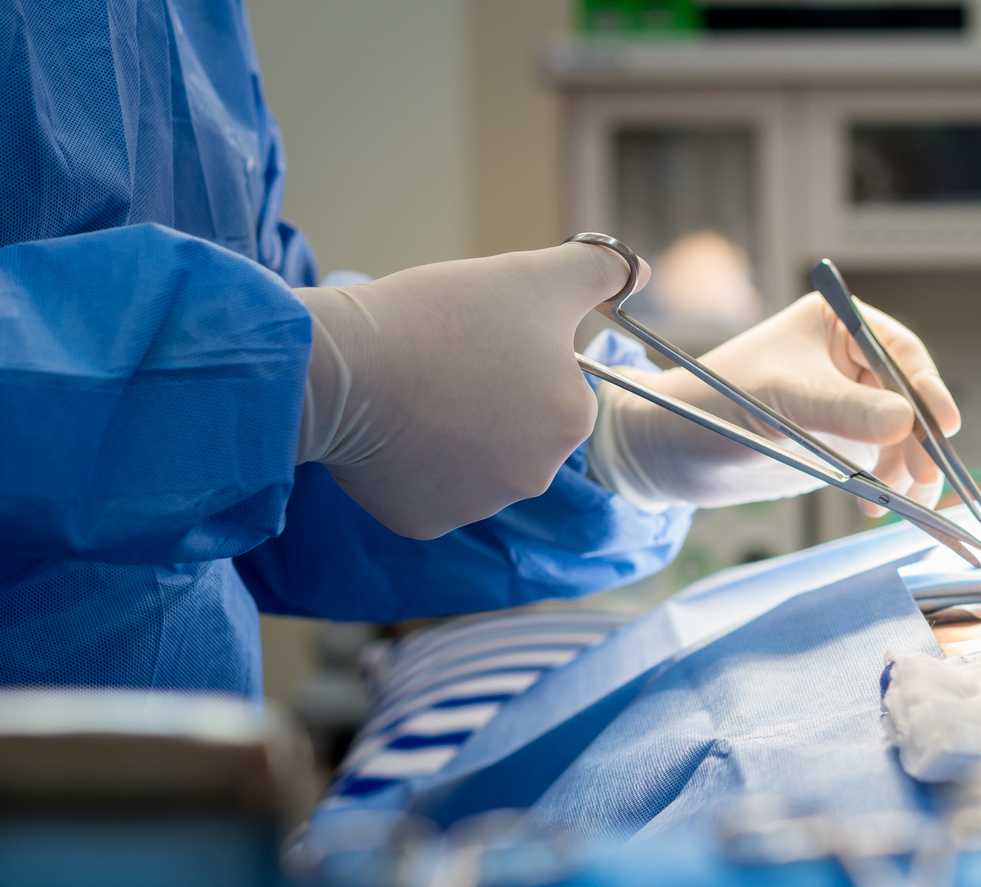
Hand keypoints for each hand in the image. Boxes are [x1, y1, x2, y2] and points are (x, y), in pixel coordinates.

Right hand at [295, 242, 635, 538]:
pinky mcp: (427, 522)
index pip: (551, 383)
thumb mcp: (532, 276)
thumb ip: (598, 270)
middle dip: (486, 397)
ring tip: (411, 391)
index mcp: (570, 420)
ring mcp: (479, 507)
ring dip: (449, 430)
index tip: (474, 337)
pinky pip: (427, 488)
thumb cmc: (441, 318)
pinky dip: (410, 462)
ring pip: (472, 459)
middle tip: (440, 362)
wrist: (340, 369)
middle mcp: (535, 477)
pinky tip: (389, 428)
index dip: (513, 353)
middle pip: (514, 426)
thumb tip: (640, 272)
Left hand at [589, 293, 959, 511]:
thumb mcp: (784, 402)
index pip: (901, 353)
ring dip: (909, 472)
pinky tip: (875, 508)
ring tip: (900, 501)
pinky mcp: (842, 445)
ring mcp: (850, 406)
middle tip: (924, 477)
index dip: (927, 389)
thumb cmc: (716, 404)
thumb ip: (845, 411)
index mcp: (837, 326)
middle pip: (911, 399)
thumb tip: (907, 421)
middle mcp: (850, 362)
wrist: (674, 451)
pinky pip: (884, 465)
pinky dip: (889, 488)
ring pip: (904, 438)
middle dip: (922, 441)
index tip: (945, 425)